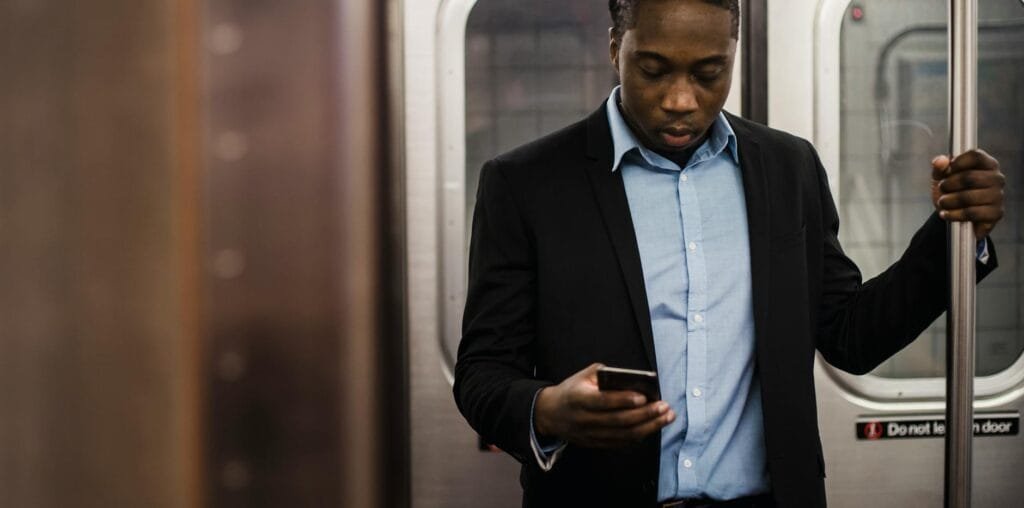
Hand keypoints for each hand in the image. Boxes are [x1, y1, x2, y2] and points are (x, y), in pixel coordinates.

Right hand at [533, 363, 673, 448]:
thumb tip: (630, 378)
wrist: (550, 414)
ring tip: (666, 417)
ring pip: (624, 435)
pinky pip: (621, 443)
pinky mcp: (596, 443)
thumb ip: (604, 373)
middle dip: (645, 414)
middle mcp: (585, 419)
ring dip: (649, 427)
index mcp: (579, 399)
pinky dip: (640, 435)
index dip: (624, 400)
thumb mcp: (582, 376)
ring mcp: (590, 435)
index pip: (604, 402)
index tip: (644, 397)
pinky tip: (653, 427)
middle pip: (619, 421)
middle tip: (664, 407)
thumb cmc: (571, 391)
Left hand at [931, 149, 1004, 239]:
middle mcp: (996, 178)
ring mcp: (998, 196)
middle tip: (942, 189)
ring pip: (968, 197)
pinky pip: (972, 213)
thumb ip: (939, 167)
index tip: (947, 171)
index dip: (957, 163)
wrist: (955, 213)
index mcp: (987, 163)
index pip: (975, 156)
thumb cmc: (952, 190)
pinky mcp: (996, 213)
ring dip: (948, 201)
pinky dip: (954, 215)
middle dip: (948, 185)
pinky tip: (946, 214)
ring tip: (942, 202)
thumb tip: (940, 161)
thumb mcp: (942, 177)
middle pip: (969, 177)